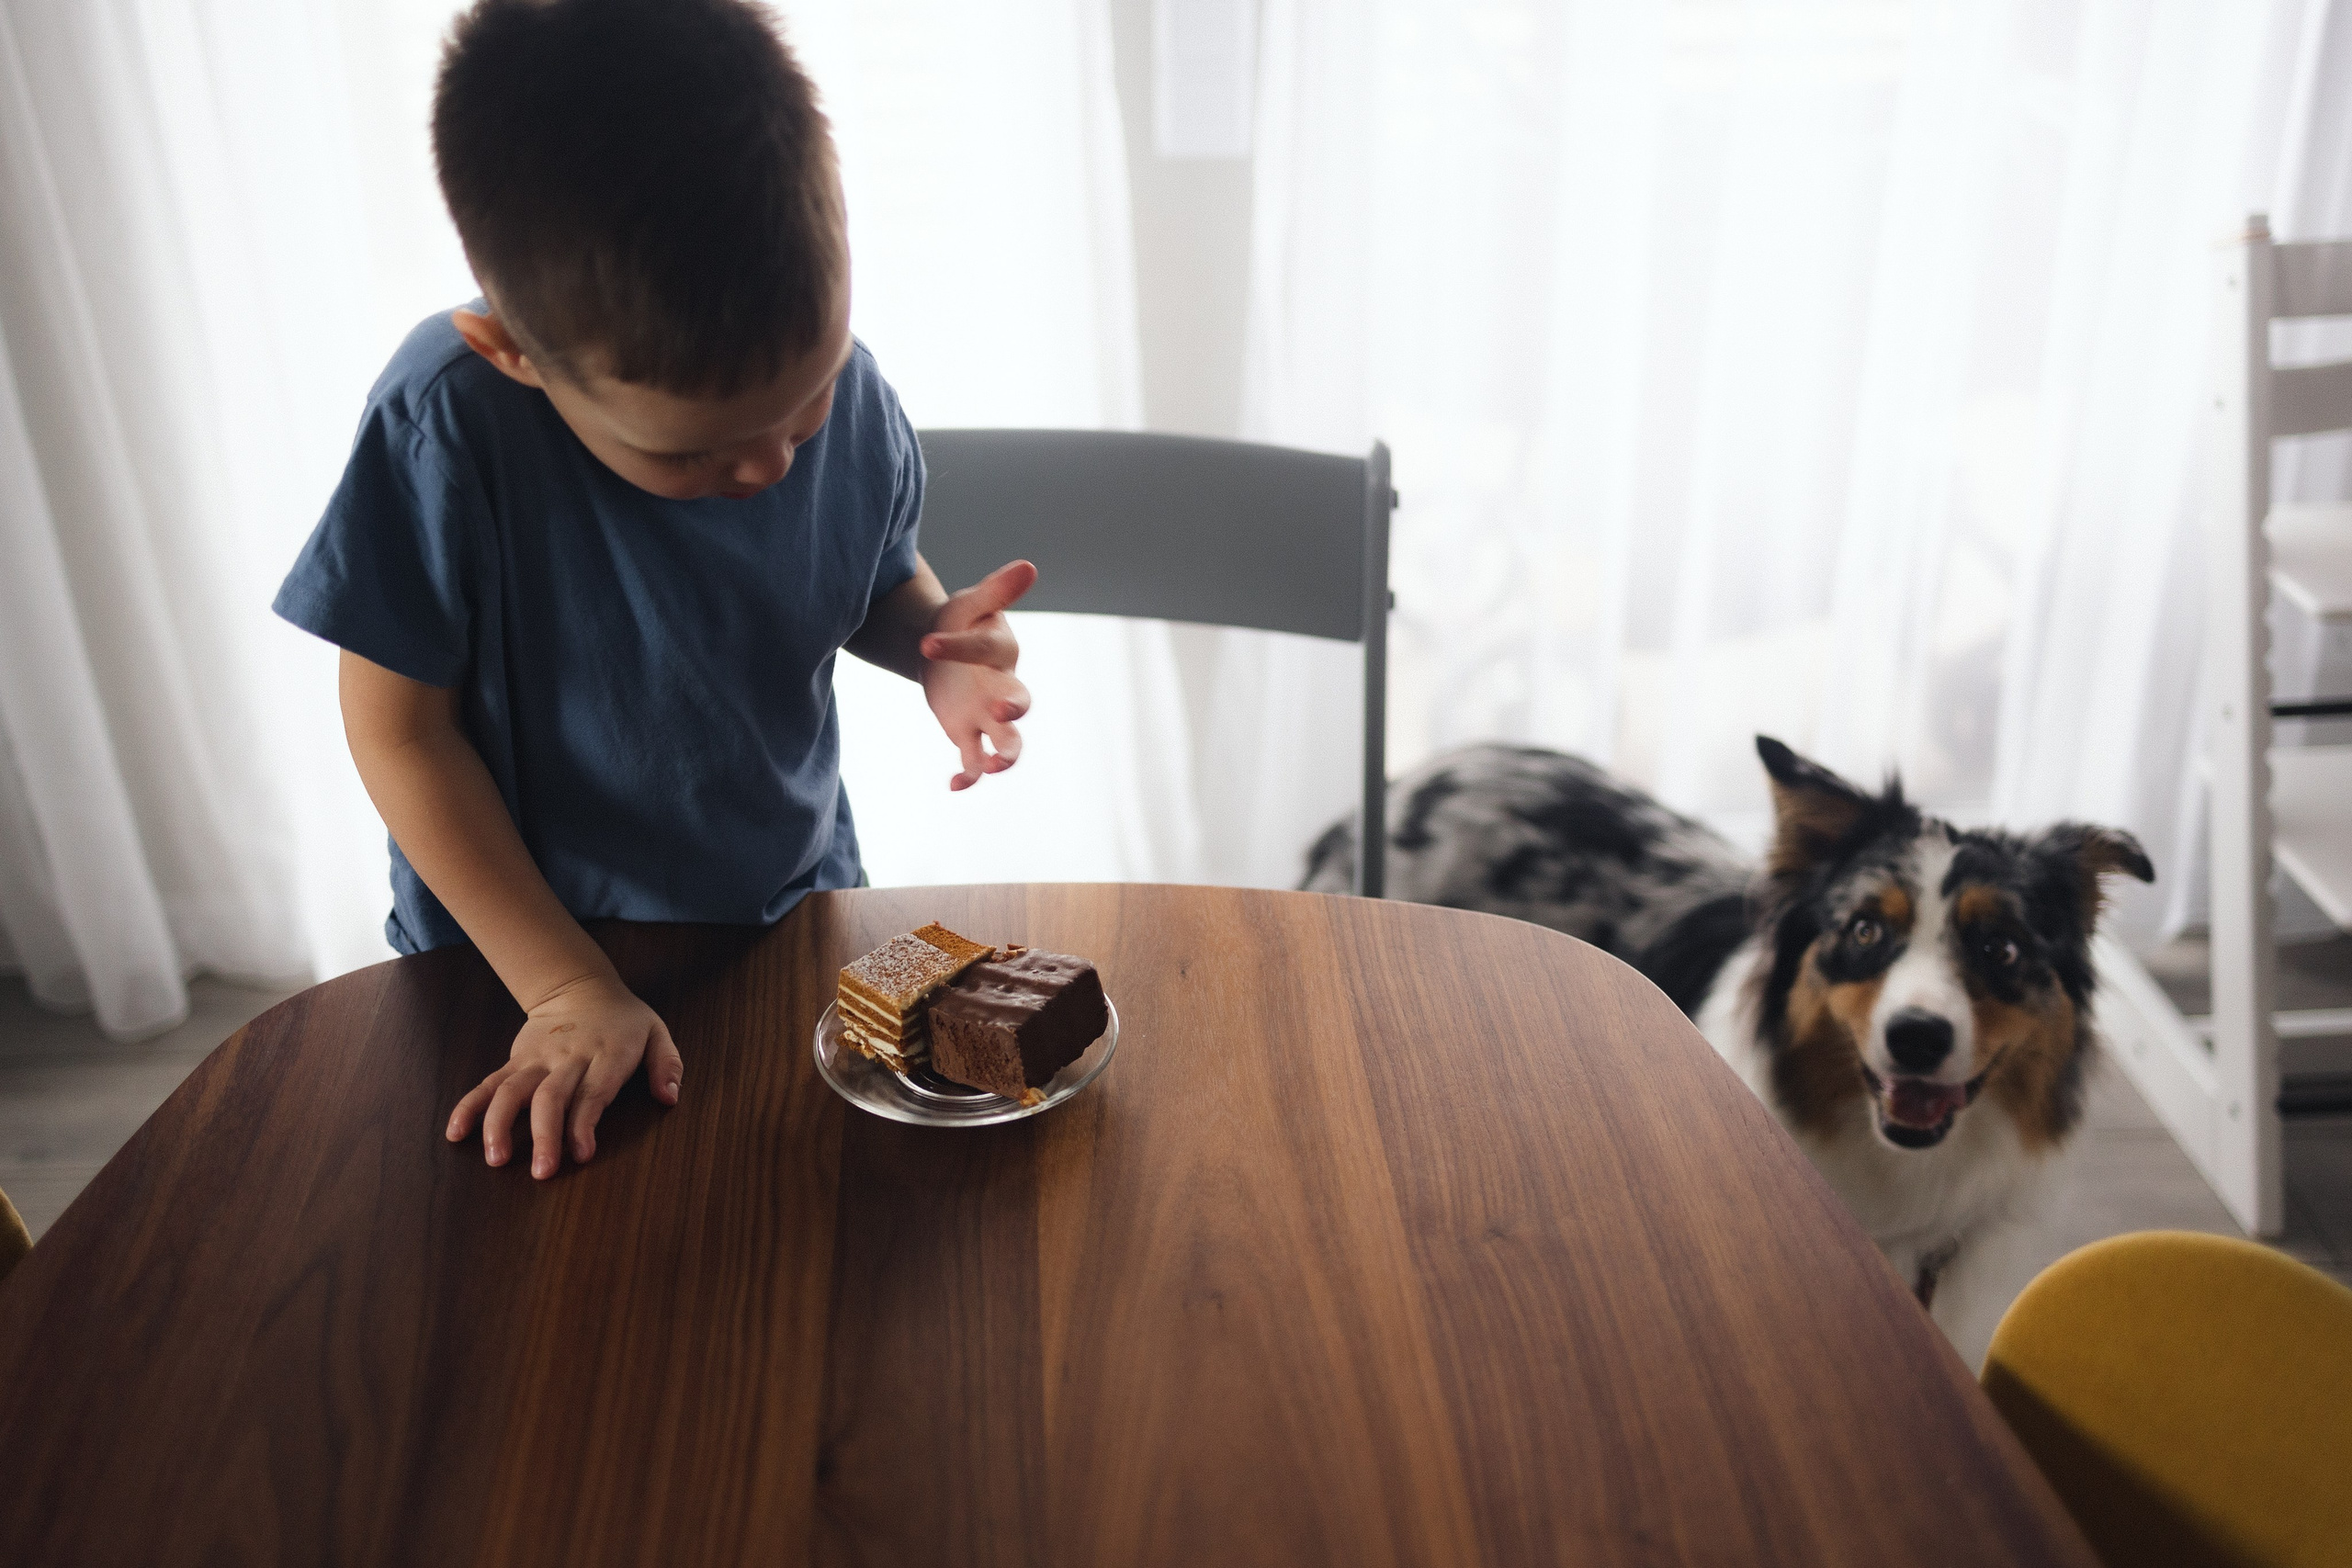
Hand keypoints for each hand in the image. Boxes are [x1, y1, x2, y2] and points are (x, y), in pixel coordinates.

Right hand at [444, 972, 682, 1177]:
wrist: (580, 985)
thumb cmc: (624, 1020)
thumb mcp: (657, 1033)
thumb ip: (667, 1064)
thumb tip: (669, 1097)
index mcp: (606, 1055)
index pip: (592, 1093)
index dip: (584, 1123)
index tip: (580, 1154)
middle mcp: (568, 1058)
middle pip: (550, 1097)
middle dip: (544, 1135)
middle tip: (542, 1172)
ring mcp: (537, 1059)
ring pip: (513, 1090)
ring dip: (500, 1124)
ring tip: (496, 1158)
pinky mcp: (516, 1060)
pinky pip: (489, 1083)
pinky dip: (470, 1106)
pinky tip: (456, 1132)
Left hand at [919, 559, 1035, 790]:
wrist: (940, 646)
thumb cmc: (960, 620)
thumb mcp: (971, 603)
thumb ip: (997, 590)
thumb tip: (1028, 566)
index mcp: (1001, 650)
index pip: (987, 649)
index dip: (959, 647)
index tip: (925, 643)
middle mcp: (1002, 686)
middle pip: (1021, 703)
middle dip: (1014, 709)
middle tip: (1002, 708)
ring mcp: (987, 715)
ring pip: (1008, 743)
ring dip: (1005, 757)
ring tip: (994, 768)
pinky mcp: (969, 734)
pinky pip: (975, 760)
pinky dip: (969, 776)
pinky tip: (954, 786)